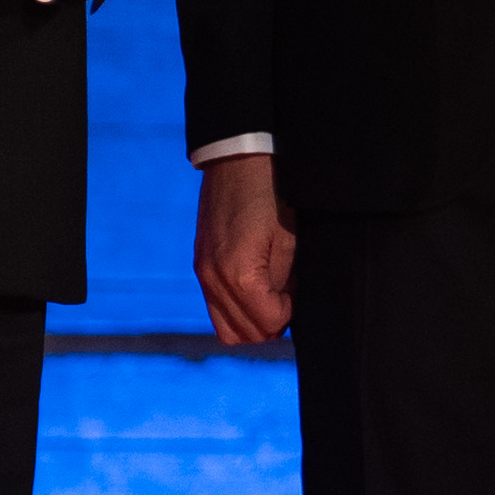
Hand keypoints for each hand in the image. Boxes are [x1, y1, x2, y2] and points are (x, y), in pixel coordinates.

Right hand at [193, 153, 295, 343]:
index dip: (287, 314)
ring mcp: (202, 273)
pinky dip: (235, 307)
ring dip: (251, 320)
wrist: (237, 160)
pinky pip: (214, 305)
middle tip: (286, 299)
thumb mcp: (288, 239)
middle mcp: (214, 279)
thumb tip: (282, 304)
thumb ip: (283, 280)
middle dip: (269, 323)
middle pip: (243, 334)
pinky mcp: (199, 264)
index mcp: (240, 274)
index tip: (295, 295)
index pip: (267, 323)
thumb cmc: (271, 194)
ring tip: (271, 296)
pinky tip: (254, 286)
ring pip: (224, 327)